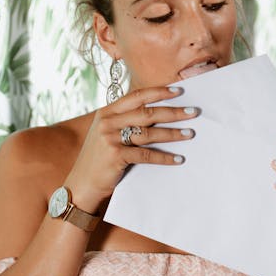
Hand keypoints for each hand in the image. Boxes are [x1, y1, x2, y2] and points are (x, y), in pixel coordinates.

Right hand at [65, 85, 197, 210]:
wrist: (82, 184)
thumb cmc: (99, 159)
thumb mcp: (106, 133)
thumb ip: (124, 121)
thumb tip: (157, 112)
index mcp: (106, 112)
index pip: (136, 96)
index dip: (159, 92)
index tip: (179, 91)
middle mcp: (107, 122)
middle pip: (146, 113)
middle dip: (173, 112)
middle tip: (193, 112)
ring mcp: (110, 139)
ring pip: (149, 133)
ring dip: (173, 133)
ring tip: (190, 134)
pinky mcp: (115, 156)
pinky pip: (146, 154)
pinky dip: (164, 157)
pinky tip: (178, 159)